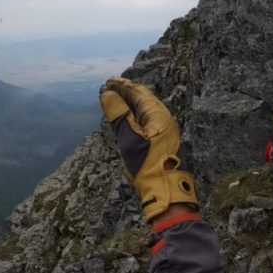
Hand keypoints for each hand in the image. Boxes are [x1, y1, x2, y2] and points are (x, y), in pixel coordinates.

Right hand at [100, 77, 198, 221]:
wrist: (163, 189)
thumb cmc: (146, 163)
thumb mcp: (128, 137)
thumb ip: (118, 114)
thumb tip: (108, 94)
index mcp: (158, 114)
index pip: (138, 92)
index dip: (122, 86)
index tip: (108, 82)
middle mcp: (164, 118)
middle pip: (143, 98)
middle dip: (126, 92)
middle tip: (109, 88)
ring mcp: (165, 128)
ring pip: (145, 108)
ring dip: (129, 102)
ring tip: (115, 100)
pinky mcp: (162, 138)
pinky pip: (147, 118)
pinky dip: (134, 112)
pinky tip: (127, 117)